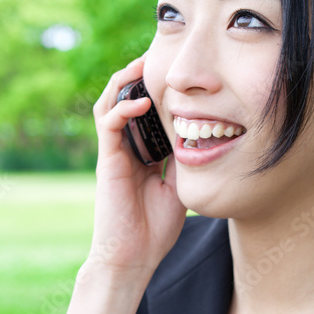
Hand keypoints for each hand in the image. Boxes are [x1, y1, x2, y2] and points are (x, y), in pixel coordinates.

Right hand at [88, 52, 185, 278]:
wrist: (133, 258)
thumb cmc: (156, 229)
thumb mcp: (181, 187)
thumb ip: (186, 161)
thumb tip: (206, 139)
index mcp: (143, 153)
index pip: (148, 111)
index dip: (160, 89)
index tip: (179, 72)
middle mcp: (126, 148)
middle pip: (127, 99)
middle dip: (141, 76)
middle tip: (161, 56)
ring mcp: (114, 153)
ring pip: (111, 103)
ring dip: (126, 81)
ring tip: (144, 64)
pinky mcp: (107, 161)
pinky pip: (109, 124)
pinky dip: (123, 108)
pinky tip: (143, 101)